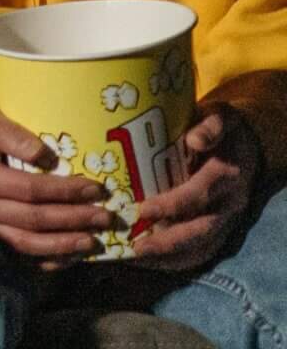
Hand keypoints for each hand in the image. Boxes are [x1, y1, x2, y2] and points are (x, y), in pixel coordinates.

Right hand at [0, 98, 111, 264]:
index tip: (95, 188)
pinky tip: (67, 255)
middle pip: (33, 220)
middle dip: (73, 220)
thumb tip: (46, 155)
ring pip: (25, 243)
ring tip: (92, 242)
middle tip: (106, 217)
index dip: (65, 192)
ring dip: (61, 245)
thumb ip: (10, 132)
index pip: (29, 190)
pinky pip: (15, 251)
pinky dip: (43, 257)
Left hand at [130, 103, 262, 270]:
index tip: (141, 210)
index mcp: (227, 176)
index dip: (172, 205)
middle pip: (202, 230)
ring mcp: (227, 220)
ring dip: (169, 257)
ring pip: (202, 248)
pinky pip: (201, 252)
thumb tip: (195, 139)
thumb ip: (209, 126)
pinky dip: (176, 261)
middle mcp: (230, 203)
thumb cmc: (222, 128)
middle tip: (134, 248)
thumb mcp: (219, 117)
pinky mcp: (220, 230)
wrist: (246, 144)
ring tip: (134, 259)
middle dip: (168, 242)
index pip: (200, 196)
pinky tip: (147, 262)